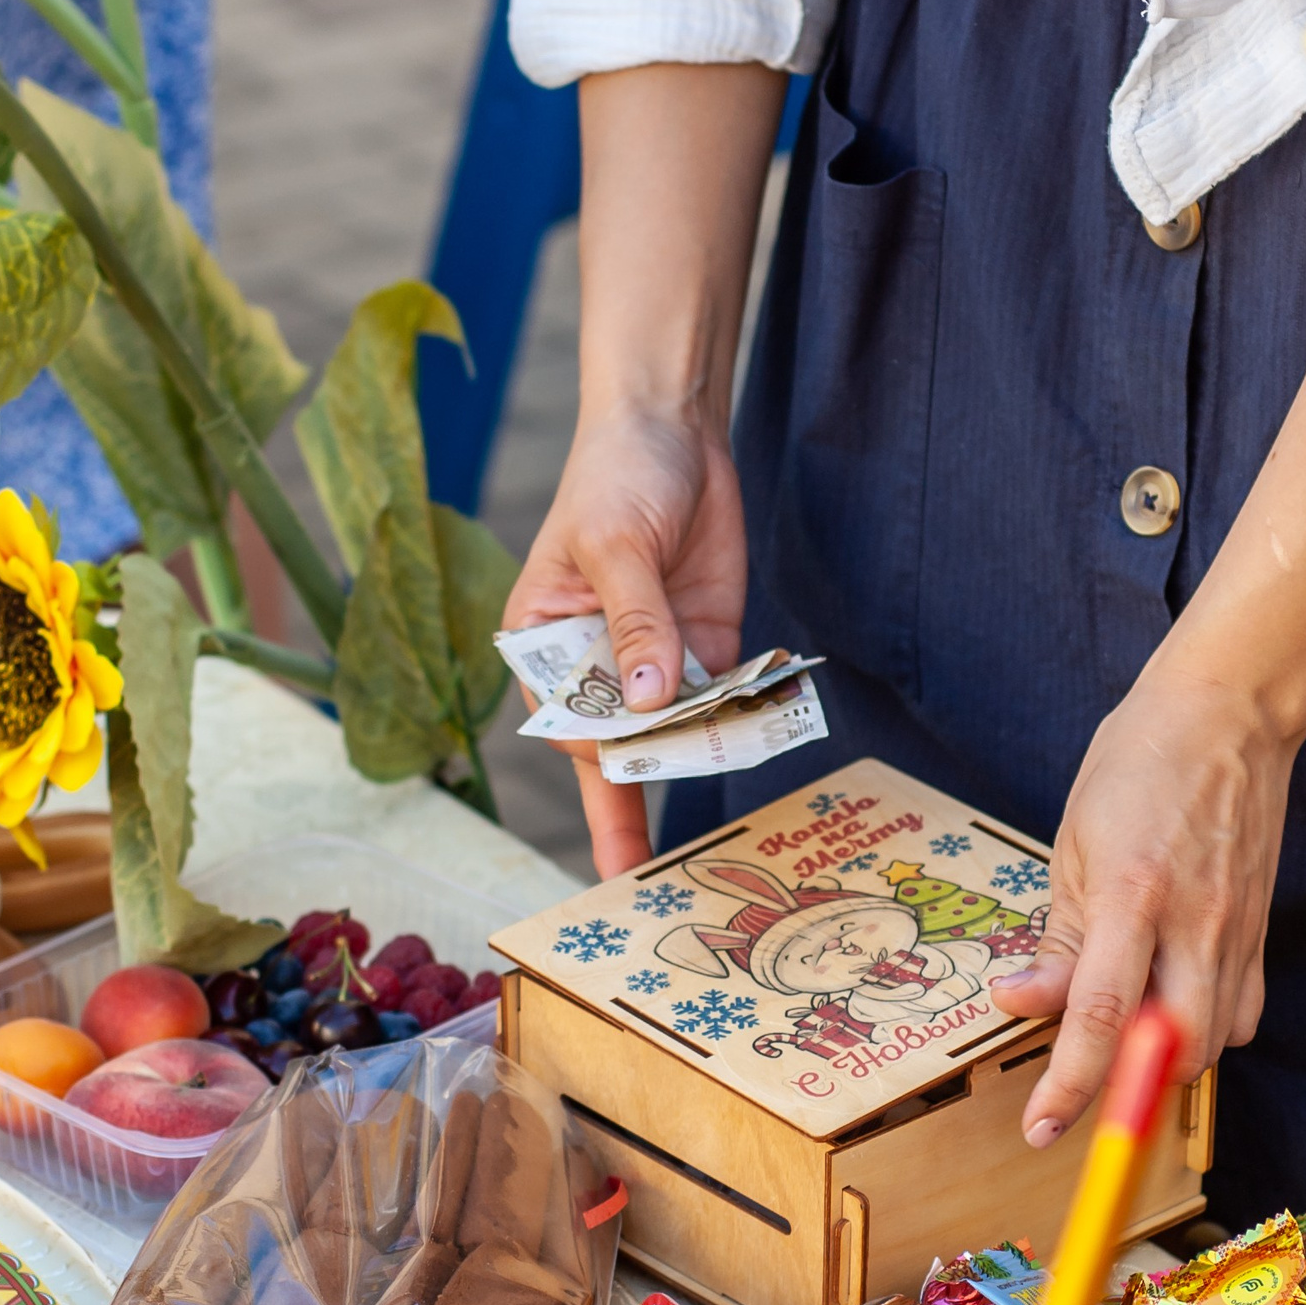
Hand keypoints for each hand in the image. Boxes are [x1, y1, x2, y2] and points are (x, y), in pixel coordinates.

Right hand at [501, 401, 745, 876]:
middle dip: (633, 803)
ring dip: (695, 767)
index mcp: (546, 647)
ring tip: (712, 842)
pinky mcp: (706, 650)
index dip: (594, 768)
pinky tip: (759, 747)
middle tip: (643, 876)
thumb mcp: (616, 545)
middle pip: (617, 748)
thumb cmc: (614, 478)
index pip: (568, 723)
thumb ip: (637, 624)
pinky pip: (721, 700)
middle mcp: (597, 667)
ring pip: (674, 733)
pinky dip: (739, 723)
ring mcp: (656, 662)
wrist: (674, 428)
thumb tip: (648, 702)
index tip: (615, 820)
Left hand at [988, 227, 1305, 1143]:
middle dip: (1124, 1094)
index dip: (1069, 1084)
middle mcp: (1194, 925)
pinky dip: (1205, 1031)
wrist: (1227, 713)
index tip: (1040, 1128)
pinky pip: (1242, 1009)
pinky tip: (1172, 1014)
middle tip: (1077, 1102)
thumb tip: (1021, 999)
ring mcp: (1238, 930)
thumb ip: (1056, 935)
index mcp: (1134, 897)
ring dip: (1166, 1064)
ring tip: (1121, 1051)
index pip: (1102, 1016)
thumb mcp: (1072, 844)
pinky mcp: (1262, 929)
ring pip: (1214, 1041)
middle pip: (1172, 1051)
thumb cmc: (1137, 765)